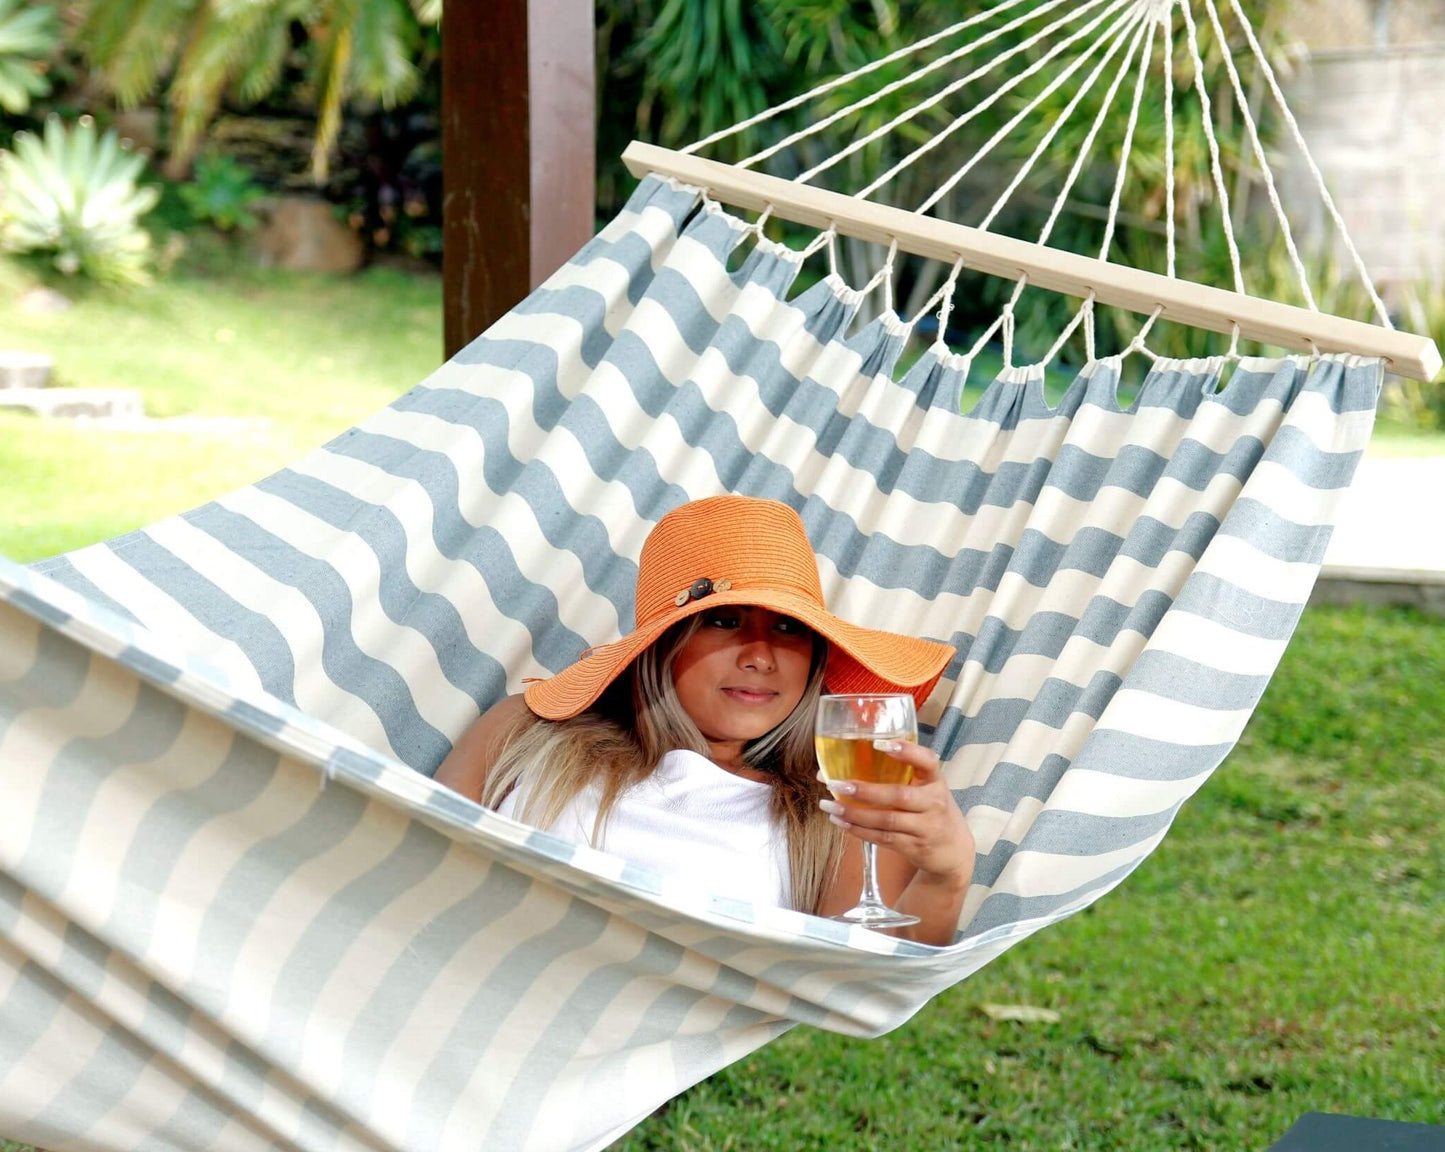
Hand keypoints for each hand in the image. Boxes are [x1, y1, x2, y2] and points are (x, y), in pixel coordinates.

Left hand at [820, 740, 973, 887]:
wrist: (953, 850)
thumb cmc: (932, 810)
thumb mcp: (928, 788)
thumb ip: (901, 774)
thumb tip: (846, 762)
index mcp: (935, 781)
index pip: (927, 762)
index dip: (907, 751)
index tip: (881, 744)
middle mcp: (933, 803)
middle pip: (897, 796)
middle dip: (864, 790)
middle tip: (836, 784)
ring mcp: (925, 827)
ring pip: (886, 821)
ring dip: (854, 813)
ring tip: (830, 806)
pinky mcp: (914, 847)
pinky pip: (882, 838)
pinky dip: (859, 830)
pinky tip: (841, 821)